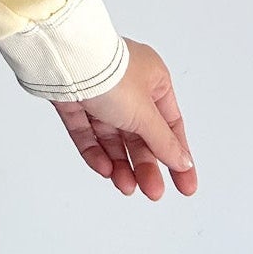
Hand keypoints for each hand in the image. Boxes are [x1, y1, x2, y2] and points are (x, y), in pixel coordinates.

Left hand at [50, 38, 195, 199]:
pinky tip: (105, 170)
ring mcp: (98, 93)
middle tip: (152, 192)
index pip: (170, 124)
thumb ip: (163, 142)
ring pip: (112, 135)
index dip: (177, 156)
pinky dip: (96, 151)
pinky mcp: (74, 100)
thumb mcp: (145, 114)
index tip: (186, 186)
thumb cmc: (113, 77)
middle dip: (145, 164)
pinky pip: (87, 131)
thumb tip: (183, 162)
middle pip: (140, 134)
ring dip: (121, 163)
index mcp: (153, 79)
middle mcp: (127, 85)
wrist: (66, 61)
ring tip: (126, 187)